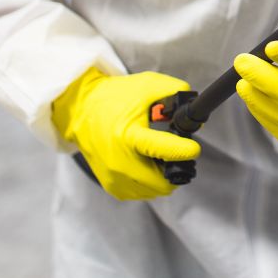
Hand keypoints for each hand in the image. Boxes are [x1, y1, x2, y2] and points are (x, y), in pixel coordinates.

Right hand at [51, 68, 200, 199]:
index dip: (183, 150)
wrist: (82, 111)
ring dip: (164, 176)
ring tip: (160, 156)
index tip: (194, 148)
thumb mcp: (148, 85)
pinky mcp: (111, 186)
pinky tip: (147, 163)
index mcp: (128, 135)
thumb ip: (176, 94)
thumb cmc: (116, 97)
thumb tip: (195, 119)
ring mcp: (114, 177)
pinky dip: (150, 182)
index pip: (161, 149)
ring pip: (155, 190)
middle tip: (177, 152)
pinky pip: (142, 193)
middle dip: (176, 167)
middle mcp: (120, 162)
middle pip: (163, 181)